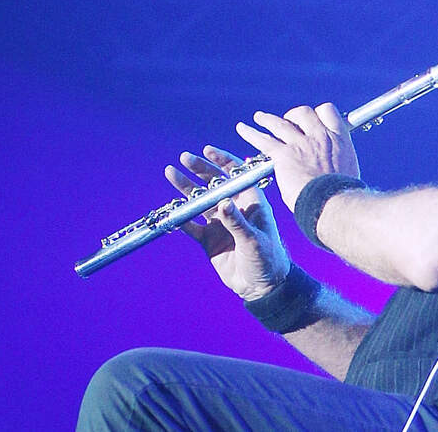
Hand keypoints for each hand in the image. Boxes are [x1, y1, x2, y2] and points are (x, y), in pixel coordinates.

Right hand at [167, 145, 290, 300]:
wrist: (261, 286)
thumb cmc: (268, 259)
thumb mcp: (254, 240)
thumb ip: (237, 222)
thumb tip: (222, 203)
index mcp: (251, 202)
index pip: (236, 175)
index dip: (223, 161)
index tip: (207, 150)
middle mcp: (234, 208)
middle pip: (214, 183)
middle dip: (200, 170)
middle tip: (184, 158)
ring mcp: (220, 223)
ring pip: (199, 201)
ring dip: (186, 188)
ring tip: (171, 173)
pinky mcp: (208, 239)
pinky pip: (191, 225)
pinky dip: (180, 218)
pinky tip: (170, 210)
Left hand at [235, 102, 359, 210]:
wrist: (333, 201)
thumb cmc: (343, 195)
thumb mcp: (348, 173)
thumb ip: (339, 166)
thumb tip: (337, 175)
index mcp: (339, 140)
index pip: (328, 112)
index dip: (319, 113)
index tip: (314, 119)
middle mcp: (319, 136)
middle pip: (304, 113)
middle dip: (294, 115)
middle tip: (288, 121)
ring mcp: (301, 144)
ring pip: (280, 124)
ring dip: (268, 119)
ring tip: (259, 117)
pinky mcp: (284, 155)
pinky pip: (264, 140)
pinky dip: (250, 133)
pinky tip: (242, 129)